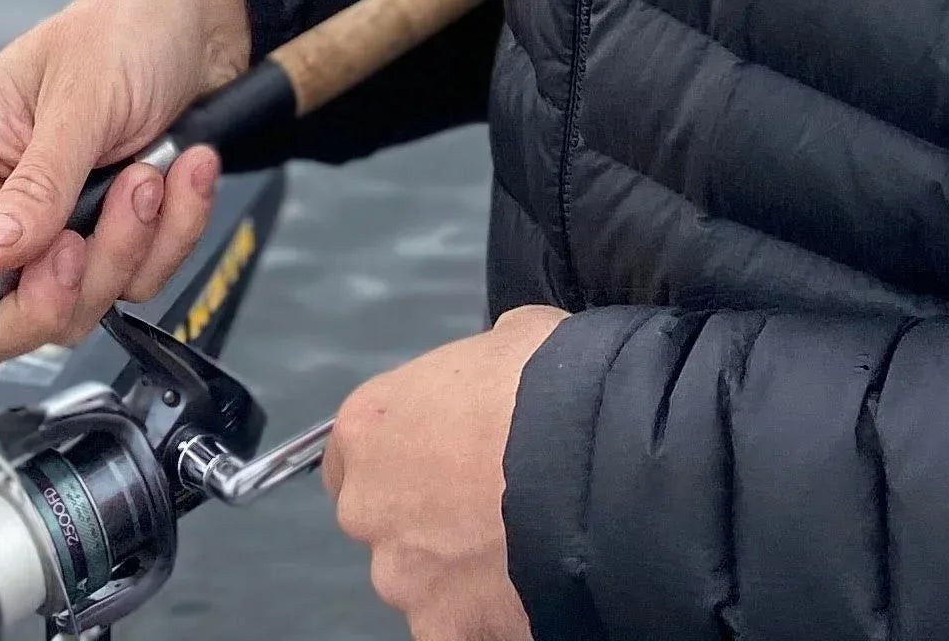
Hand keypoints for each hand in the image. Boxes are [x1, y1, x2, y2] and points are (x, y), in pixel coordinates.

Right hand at [0, 0, 253, 418]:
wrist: (210, 22)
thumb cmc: (124, 33)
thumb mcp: (79, 93)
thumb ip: (37, 182)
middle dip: (40, 303)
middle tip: (79, 241)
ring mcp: (53, 236)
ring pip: (62, 314)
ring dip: (121, 250)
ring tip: (149, 176)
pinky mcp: (113, 242)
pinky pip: (135, 286)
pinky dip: (170, 236)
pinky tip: (186, 174)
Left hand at [322, 305, 567, 640]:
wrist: (595, 460)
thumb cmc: (547, 382)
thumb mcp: (511, 338)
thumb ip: (478, 371)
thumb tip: (492, 387)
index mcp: (369, 427)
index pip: (353, 453)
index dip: (400, 452)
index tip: (440, 452)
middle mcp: (368, 508)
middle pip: (385, 519)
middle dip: (428, 514)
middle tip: (492, 497)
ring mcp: (403, 578)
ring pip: (424, 578)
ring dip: (461, 565)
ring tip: (524, 540)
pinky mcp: (444, 629)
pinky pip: (462, 621)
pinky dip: (490, 608)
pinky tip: (533, 580)